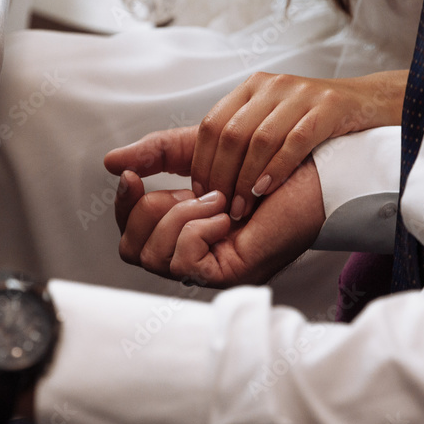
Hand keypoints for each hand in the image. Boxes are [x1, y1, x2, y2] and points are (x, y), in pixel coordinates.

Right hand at [108, 139, 325, 287]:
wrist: (312, 171)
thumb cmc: (268, 162)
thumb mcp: (199, 149)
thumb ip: (156, 154)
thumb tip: (112, 163)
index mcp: (182, 226)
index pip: (130, 231)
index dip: (124, 205)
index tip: (132, 177)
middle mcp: (192, 252)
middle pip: (132, 251)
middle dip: (149, 214)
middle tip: (189, 193)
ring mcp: (208, 268)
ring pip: (154, 258)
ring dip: (179, 218)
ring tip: (216, 199)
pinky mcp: (228, 274)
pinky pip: (185, 262)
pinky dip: (197, 231)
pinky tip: (224, 216)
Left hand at [190, 70, 405, 220]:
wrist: (371, 103)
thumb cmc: (316, 122)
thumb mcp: (274, 122)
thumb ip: (244, 140)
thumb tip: (207, 178)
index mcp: (252, 88)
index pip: (212, 125)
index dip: (202, 162)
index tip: (202, 194)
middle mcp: (273, 85)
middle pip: (231, 134)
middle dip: (222, 176)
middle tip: (221, 207)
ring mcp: (301, 93)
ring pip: (259, 139)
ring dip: (246, 179)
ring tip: (242, 207)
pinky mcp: (329, 106)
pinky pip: (294, 141)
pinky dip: (276, 169)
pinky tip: (266, 190)